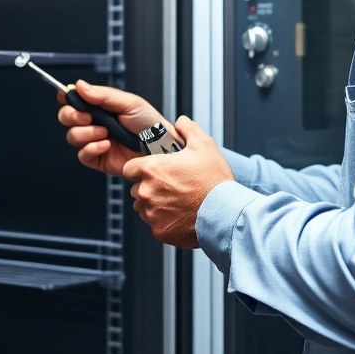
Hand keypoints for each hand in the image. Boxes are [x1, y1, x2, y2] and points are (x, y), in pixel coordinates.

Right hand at [57, 80, 166, 176]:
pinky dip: (92, 149)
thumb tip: (80, 85)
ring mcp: (94, 141)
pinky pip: (83, 155)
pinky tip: (106, 145)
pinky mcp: (98, 158)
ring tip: (105, 133)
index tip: (68, 96)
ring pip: (72, 136)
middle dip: (72, 115)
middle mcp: (94, 122)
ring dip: (86, 133)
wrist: (162, 148)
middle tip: (87, 116)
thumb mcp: (129, 103)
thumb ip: (103, 95)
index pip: (74, 99)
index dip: (67, 96)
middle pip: (66, 117)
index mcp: (100, 106)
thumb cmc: (150, 124)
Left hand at [121, 117, 232, 248]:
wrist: (225, 213)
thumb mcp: (204, 145)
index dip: (141, 168)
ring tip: (177, 200)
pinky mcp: (159, 231)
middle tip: (171, 185)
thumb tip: (180, 122)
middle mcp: (146, 191)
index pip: (129, 168)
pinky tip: (180, 214)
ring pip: (144, 207)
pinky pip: (154, 224)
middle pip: (136, 187)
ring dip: (155, 203)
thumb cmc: (214, 182)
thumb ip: (187, 128)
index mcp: (151, 169)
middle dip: (150, 186)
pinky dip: (164, 220)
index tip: (153, 170)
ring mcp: (151, 213)